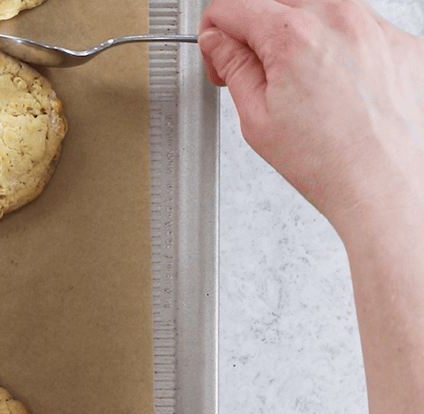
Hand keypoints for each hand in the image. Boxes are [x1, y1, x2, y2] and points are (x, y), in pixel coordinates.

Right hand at [199, 0, 423, 232]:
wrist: (386, 186)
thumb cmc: (329, 163)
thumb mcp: (257, 118)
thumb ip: (233, 68)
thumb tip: (219, 45)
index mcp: (294, 35)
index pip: (233, 7)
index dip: (215, 33)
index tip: (219, 52)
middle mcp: (340, 18)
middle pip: (278, 1)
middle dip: (257, 29)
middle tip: (254, 68)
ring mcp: (378, 28)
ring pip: (321, 10)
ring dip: (301, 35)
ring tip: (301, 83)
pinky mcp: (405, 44)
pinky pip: (361, 29)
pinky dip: (342, 50)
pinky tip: (338, 88)